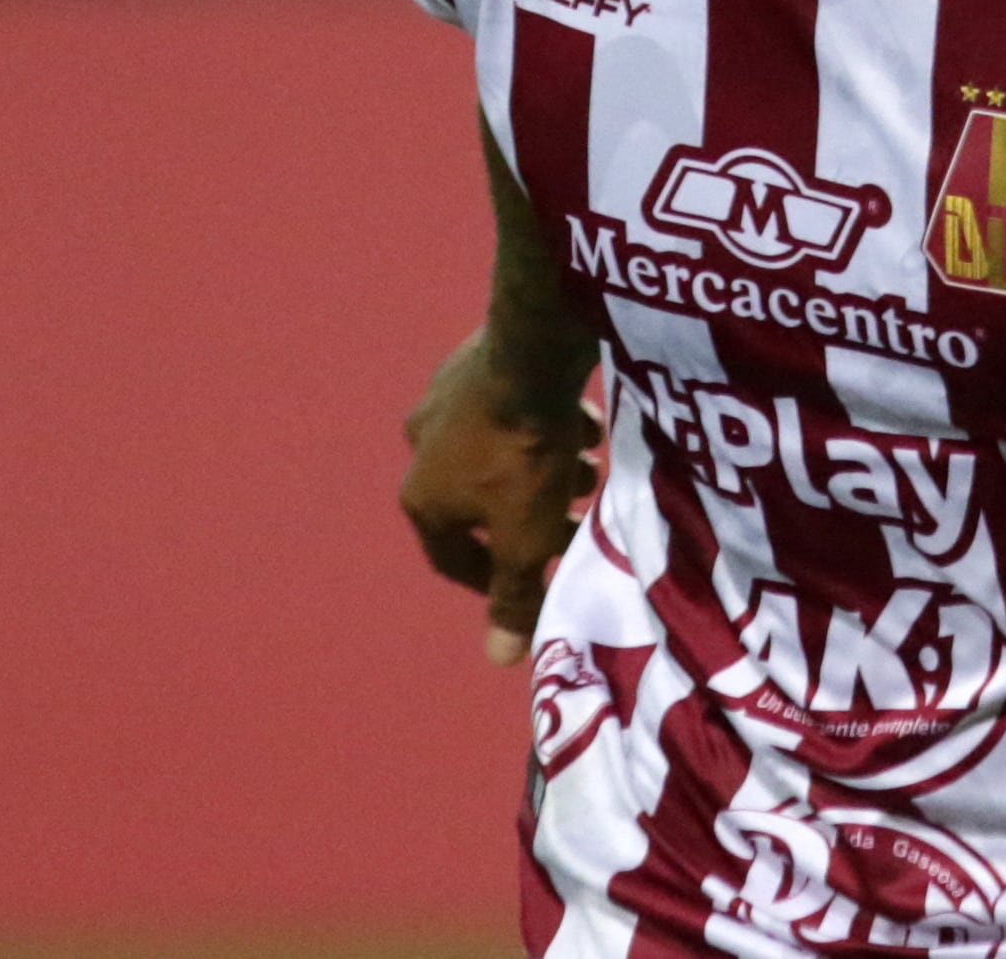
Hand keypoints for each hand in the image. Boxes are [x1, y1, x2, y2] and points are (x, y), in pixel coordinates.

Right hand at [399, 329, 600, 665]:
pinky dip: (539, 423)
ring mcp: (439, 399)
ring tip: (586, 464)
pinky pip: (505, 408)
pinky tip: (578, 418)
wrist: (530, 347)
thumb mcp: (527, 537)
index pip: (452, 557)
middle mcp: (419, 448)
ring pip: (496, 451)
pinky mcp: (468, 361)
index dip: (497, 579)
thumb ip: (513, 594)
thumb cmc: (523, 455)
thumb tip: (500, 658)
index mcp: (422, 497)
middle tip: (577, 514)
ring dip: (541, 467)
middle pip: (482, 501)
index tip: (538, 578)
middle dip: (533, 515)